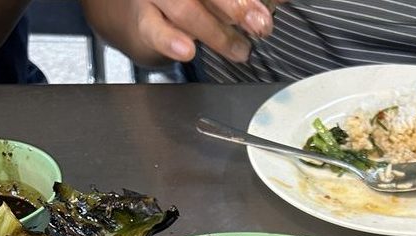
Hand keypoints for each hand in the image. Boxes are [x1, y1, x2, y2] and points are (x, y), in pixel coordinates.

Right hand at [83, 0, 283, 67]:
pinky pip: (152, 28)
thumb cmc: (183, 2)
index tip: (273, 7)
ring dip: (216, 32)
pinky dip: (169, 40)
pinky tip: (186, 50)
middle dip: (237, 6)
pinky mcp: (141, 18)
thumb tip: (281, 1)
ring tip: (241, 51)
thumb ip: (242, 0)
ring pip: (184, 8)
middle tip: (261, 25)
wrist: (134, 11)